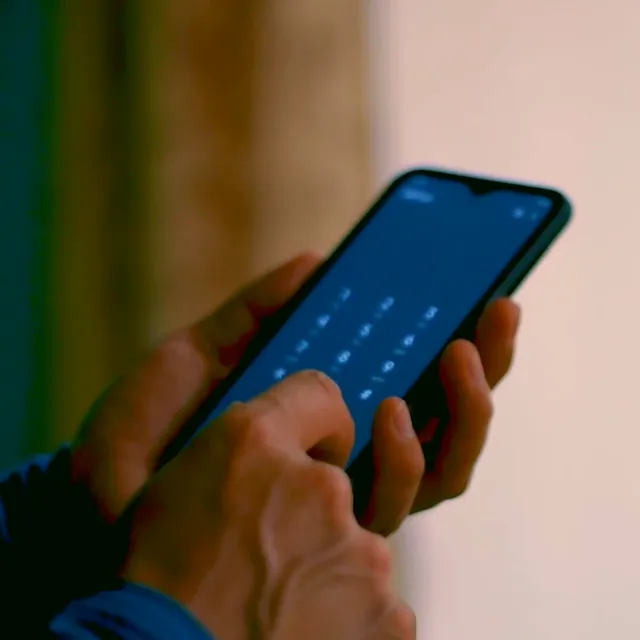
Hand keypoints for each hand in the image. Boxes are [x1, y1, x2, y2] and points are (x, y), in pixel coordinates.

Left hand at [72, 251, 519, 542]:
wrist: (103, 505)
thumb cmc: (146, 432)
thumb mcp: (198, 353)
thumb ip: (255, 312)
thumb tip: (315, 259)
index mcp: (323, 406)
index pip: (404, 373)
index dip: (449, 333)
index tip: (480, 287)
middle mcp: (348, 453)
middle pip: (442, 415)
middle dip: (485, 365)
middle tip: (499, 311)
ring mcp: (347, 495)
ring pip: (444, 462)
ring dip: (467, 408)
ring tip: (460, 352)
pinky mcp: (336, 533)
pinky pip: (402, 497)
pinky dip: (413, 455)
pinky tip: (397, 409)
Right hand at [122, 373, 414, 639]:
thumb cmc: (152, 592)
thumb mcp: (163, 492)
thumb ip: (230, 451)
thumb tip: (272, 446)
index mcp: (255, 444)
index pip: (318, 393)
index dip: (318, 423)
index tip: (314, 448)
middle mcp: (319, 486)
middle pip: (337, 483)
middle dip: (312, 512)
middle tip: (268, 557)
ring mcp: (361, 554)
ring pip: (356, 548)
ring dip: (328, 570)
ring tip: (279, 606)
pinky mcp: (390, 616)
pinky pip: (376, 605)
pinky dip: (350, 619)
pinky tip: (303, 633)